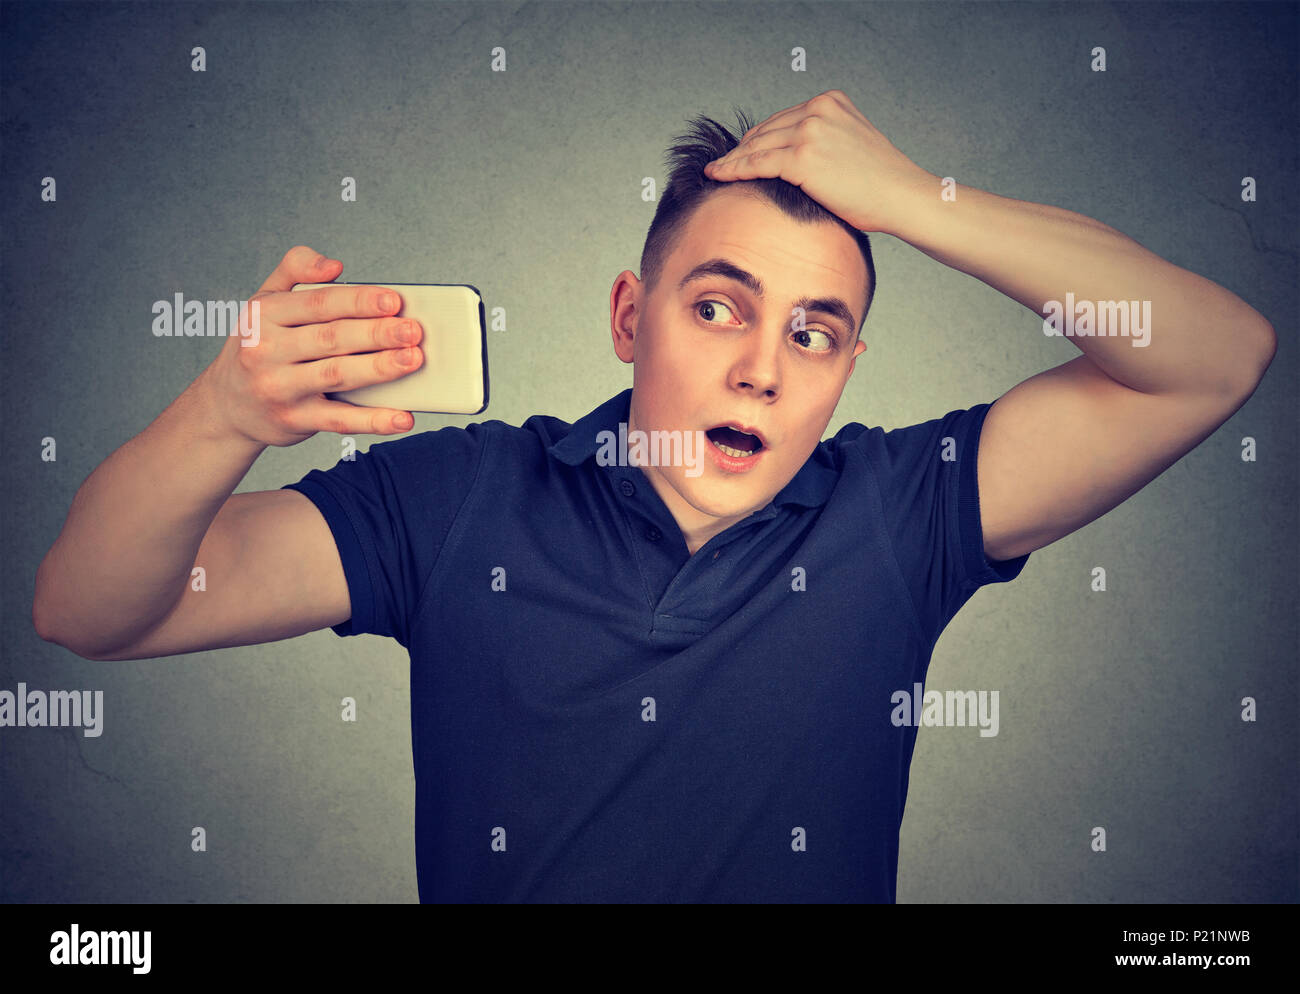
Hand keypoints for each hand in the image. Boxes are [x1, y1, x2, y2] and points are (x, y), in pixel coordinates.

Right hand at [199, 245, 423, 446]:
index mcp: (264, 315)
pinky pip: (340, 421)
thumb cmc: (258, 345)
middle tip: (413, 331)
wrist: (227, 405)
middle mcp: (267, 351)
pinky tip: (403, 417)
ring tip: (413, 360)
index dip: (359, 301)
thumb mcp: (263, 301)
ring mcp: (280, 389)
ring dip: (379, 369)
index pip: (319, 304)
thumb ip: (296, 269)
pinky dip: (374, 421)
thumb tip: (335, 266)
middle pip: (332, 339)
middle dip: (376, 334)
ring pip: (338, 376)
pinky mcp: (295, 421)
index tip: (394, 300)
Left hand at [703, 90, 935, 234]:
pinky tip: (718, 175)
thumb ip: (825, 140)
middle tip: (722, 164)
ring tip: (715, 171)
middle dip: (741, 149)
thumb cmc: (881, 183)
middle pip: (765, 130)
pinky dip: (734, 169)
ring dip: (732, 160)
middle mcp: (818, 109)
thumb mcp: (853, 144)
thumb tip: (795, 158)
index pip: (781, 119)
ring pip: (757, 146)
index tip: (740, 152)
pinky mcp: (802, 156)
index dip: (757, 138)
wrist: (901, 196)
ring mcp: (810, 130)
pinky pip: (757, 163)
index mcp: (831, 101)